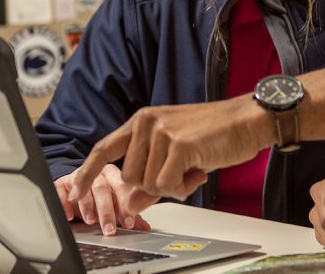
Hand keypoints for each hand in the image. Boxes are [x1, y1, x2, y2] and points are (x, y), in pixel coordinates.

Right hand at [55, 164, 157, 235]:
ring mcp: (79, 176)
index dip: (126, 205)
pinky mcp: (62, 182)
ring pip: (84, 188)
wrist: (76, 186)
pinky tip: (70, 216)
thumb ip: (127, 214)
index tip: (129, 222)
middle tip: (110, 229)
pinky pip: (62, 190)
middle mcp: (97, 173)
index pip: (122, 186)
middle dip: (107, 210)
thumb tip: (144, 227)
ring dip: (87, 206)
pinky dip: (65, 203)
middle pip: (102, 188)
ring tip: (91, 221)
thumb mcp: (114, 203)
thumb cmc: (99, 195)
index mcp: (114, 174)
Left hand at [69, 98, 270, 202]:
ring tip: (192, 168)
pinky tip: (197, 173)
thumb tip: (133, 203)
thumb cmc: (216, 134)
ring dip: (171, 186)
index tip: (76, 191)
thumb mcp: (178, 156)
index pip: (105, 147)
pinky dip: (181, 188)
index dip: (88, 172)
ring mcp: (162, 131)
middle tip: (181, 173)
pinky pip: (165, 186)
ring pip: (147, 183)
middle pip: (129, 176)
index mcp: (143, 119)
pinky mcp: (179, 145)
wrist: (248, 121)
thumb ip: (152, 177)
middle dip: (154, 184)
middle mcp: (147, 121)